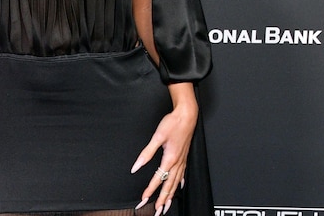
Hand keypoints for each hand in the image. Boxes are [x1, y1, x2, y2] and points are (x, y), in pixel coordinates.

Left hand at [130, 96, 197, 214]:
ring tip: (166, 206)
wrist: (187, 115)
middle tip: (157, 211)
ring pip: (176, 183)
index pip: (158, 179)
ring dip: (171, 196)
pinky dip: (179, 183)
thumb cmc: (173, 123)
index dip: (150, 190)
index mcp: (170, 159)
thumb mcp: (157, 137)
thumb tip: (136, 165)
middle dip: (162, 200)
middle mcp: (177, 162)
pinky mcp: (184, 157)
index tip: (144, 199)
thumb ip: (146, 153)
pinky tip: (179, 187)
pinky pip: (182, 175)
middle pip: (169, 186)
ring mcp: (182, 161)